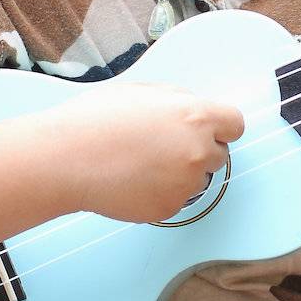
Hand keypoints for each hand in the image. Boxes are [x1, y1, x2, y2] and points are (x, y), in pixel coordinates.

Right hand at [36, 81, 243, 224]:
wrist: (66, 159)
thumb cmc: (97, 119)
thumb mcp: (144, 90)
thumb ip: (178, 100)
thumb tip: (194, 108)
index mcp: (196, 117)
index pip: (235, 124)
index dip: (221, 127)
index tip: (209, 131)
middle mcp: (197, 152)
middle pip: (218, 155)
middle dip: (198, 151)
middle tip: (162, 147)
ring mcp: (184, 184)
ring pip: (197, 180)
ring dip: (180, 174)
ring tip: (141, 164)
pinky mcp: (167, 209)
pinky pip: (175, 200)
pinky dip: (160, 193)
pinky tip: (133, 181)